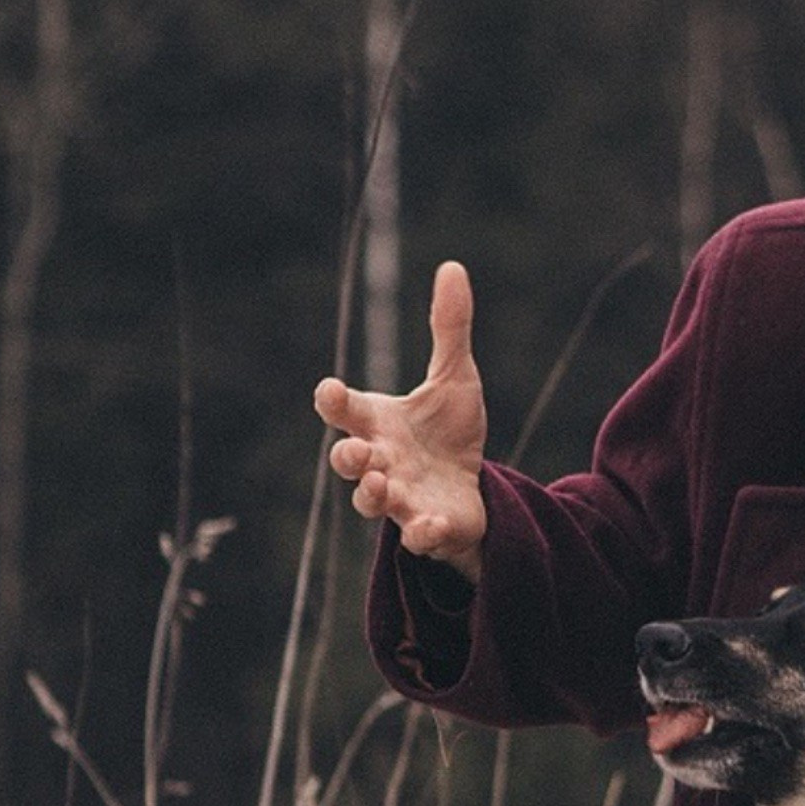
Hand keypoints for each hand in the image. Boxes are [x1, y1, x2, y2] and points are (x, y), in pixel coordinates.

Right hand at [315, 257, 488, 577]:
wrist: (474, 491)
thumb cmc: (450, 436)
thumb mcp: (455, 379)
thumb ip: (449, 330)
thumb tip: (453, 268)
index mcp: (378, 424)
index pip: (344, 411)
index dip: (333, 402)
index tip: (330, 391)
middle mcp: (381, 462)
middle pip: (347, 462)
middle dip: (347, 457)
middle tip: (357, 451)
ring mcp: (401, 499)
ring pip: (370, 504)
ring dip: (370, 495)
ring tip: (380, 484)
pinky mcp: (428, 529)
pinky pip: (418, 537)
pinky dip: (421, 534)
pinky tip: (431, 526)